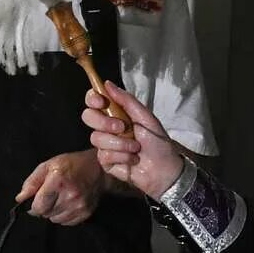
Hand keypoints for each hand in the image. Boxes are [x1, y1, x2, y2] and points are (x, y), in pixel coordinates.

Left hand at [17, 150, 105, 225]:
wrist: (99, 169)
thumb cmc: (72, 165)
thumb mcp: (48, 165)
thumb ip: (32, 182)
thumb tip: (20, 199)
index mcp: (58, 180)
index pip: (39, 207)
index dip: (33, 205)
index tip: (36, 200)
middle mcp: (70, 195)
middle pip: (46, 214)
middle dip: (44, 207)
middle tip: (51, 196)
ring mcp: (79, 206)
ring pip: (55, 220)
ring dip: (54, 212)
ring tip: (61, 199)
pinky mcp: (86, 213)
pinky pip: (66, 223)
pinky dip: (64, 215)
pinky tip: (68, 204)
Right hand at [83, 82, 184, 198]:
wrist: (164, 169)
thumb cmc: (158, 143)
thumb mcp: (146, 118)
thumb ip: (127, 101)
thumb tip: (107, 83)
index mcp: (116, 114)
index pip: (94, 102)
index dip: (93, 99)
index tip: (100, 102)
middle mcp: (108, 128)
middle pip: (88, 117)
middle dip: (104, 122)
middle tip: (121, 128)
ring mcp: (106, 146)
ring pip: (96, 138)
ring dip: (119, 143)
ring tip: (136, 148)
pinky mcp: (106, 162)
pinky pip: (104, 155)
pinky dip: (121, 157)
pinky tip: (133, 160)